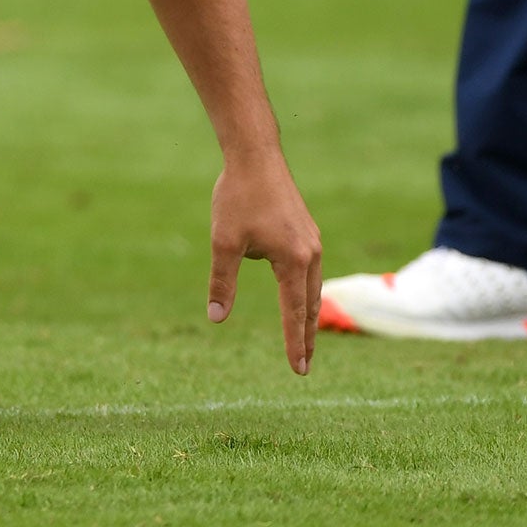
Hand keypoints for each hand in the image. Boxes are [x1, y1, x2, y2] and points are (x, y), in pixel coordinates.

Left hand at [206, 153, 320, 374]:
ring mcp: (311, 241)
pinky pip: (308, 269)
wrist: (256, 156)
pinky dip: (304, 289)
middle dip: (307, 335)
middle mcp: (310, 253)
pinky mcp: (306, 230)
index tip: (299, 370)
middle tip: (305, 364)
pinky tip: (297, 294)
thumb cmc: (238, 197)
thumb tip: (215, 318)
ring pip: (311, 286)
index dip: (295, 344)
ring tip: (304, 336)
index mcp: (293, 261)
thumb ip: (222, 282)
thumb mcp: (224, 243)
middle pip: (309, 304)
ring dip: (306, 312)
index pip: (294, 313)